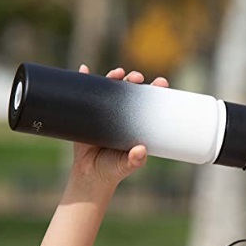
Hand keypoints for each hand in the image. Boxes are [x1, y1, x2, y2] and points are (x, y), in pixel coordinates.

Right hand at [71, 65, 169, 184]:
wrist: (90, 175)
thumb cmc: (113, 170)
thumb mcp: (125, 166)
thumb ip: (134, 160)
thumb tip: (141, 150)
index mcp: (135, 125)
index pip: (147, 105)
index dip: (154, 92)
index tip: (161, 83)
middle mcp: (121, 116)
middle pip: (129, 92)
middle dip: (135, 81)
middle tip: (136, 78)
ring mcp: (104, 113)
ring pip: (110, 90)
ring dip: (113, 78)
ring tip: (117, 73)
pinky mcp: (87, 114)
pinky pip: (85, 94)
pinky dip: (84, 80)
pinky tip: (84, 70)